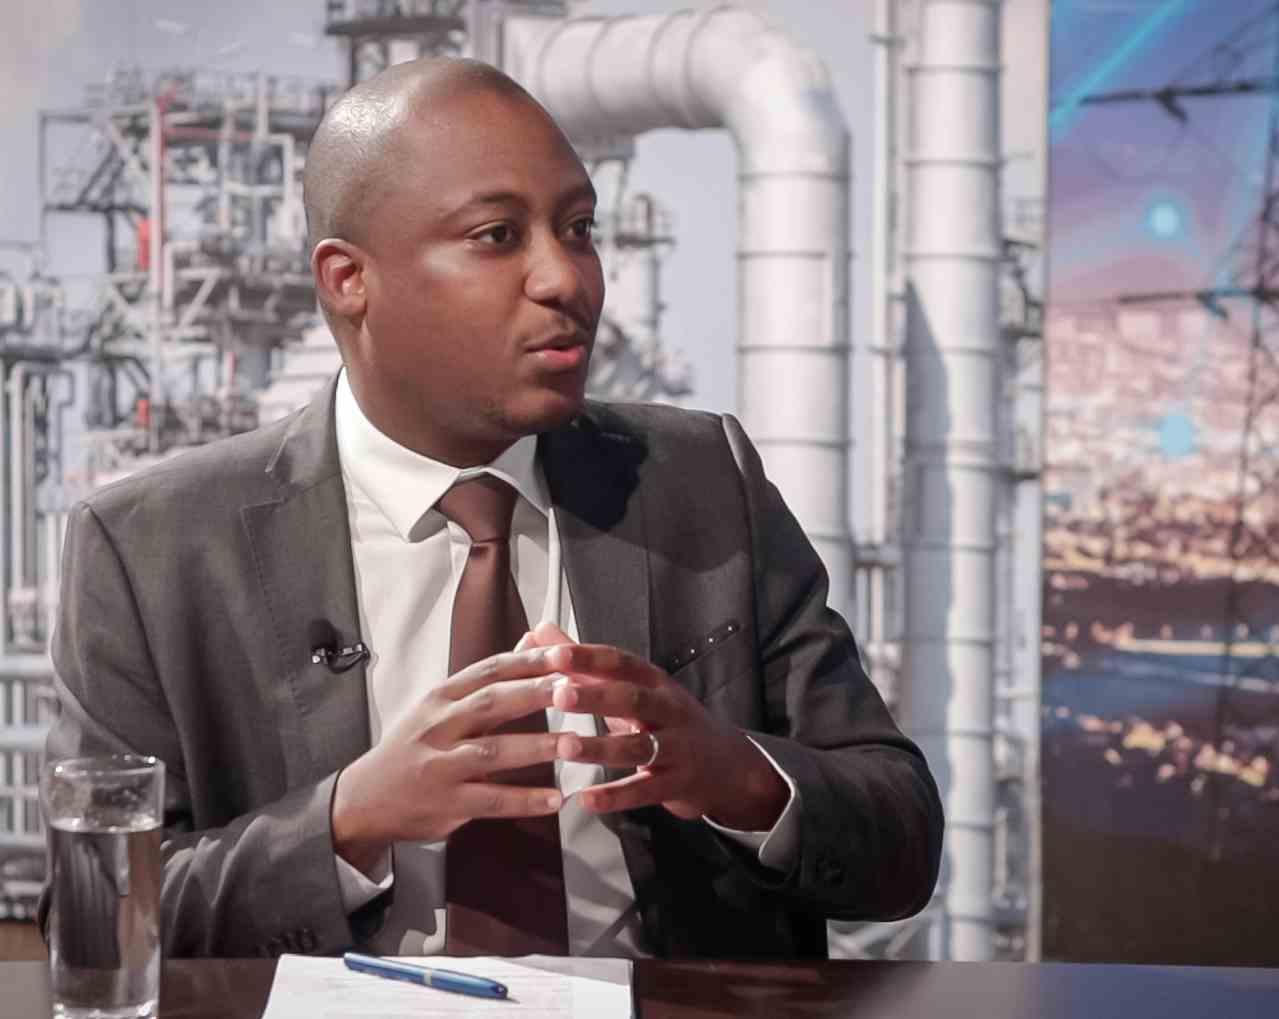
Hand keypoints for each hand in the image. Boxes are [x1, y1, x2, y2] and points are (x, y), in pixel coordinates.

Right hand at [330, 644, 581, 874]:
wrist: (365, 799)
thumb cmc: (413, 747)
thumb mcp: (442, 705)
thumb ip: (490, 678)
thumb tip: (531, 640)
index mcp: (441, 698)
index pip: (488, 671)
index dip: (527, 661)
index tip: (564, 653)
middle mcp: (438, 726)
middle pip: (491, 703)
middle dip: (534, 694)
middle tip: (574, 689)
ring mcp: (441, 766)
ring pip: (493, 752)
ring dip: (536, 746)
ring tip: (575, 743)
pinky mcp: (446, 804)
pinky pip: (491, 801)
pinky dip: (524, 800)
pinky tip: (555, 798)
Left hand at [524, 623, 788, 831]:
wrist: (727, 764)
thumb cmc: (667, 719)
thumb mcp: (634, 687)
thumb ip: (585, 663)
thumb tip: (540, 631)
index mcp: (654, 682)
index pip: (621, 663)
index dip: (590, 658)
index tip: (555, 654)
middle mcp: (669, 709)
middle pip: (632, 699)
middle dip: (595, 697)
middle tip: (558, 695)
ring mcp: (677, 747)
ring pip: (638, 746)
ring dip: (600, 748)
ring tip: (565, 747)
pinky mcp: (678, 783)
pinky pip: (645, 790)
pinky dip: (616, 796)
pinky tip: (586, 800)